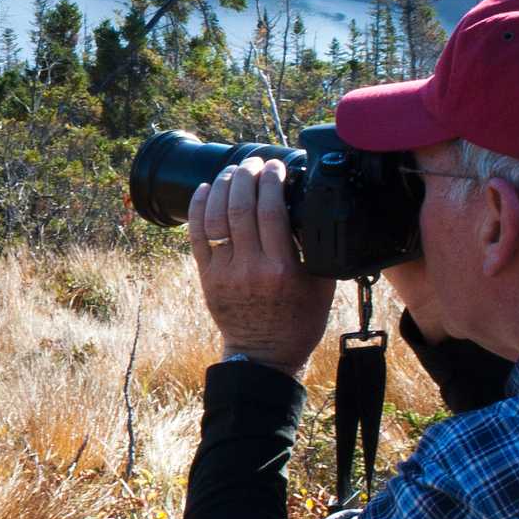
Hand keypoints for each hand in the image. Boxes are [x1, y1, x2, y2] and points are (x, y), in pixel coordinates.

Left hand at [188, 159, 335, 376]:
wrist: (264, 355)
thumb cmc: (298, 320)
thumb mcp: (321, 284)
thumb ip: (316, 248)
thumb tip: (308, 206)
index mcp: (282, 269)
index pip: (272, 211)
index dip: (272, 181)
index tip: (276, 166)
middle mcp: (251, 268)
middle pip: (242, 208)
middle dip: (247, 176)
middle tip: (254, 162)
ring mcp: (225, 272)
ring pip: (217, 217)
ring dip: (224, 186)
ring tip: (234, 171)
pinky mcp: (207, 277)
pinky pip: (197, 236)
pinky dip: (198, 208)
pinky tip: (205, 188)